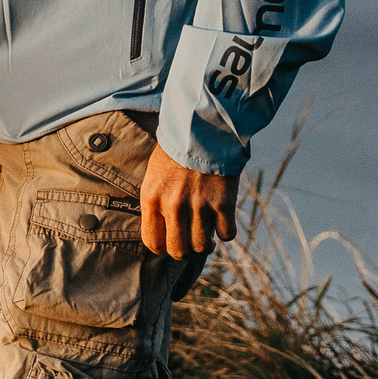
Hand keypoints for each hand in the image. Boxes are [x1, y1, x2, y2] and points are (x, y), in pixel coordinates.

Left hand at [140, 144, 237, 258]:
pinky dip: (225, 232)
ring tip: (206, 233)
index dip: (163, 248)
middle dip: (185, 251)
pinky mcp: (223, 203)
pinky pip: (226, 234)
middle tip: (190, 241)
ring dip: (205, 244)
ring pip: (202, 247)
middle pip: (178, 251)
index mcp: (151, 198)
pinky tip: (221, 221)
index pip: (152, 242)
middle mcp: (173, 205)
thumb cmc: (176, 151)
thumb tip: (161, 231)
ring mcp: (199, 205)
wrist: (202, 127)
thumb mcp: (154, 175)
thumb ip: (156, 203)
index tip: (169, 243)